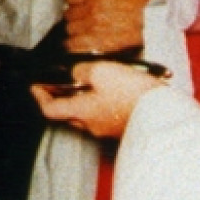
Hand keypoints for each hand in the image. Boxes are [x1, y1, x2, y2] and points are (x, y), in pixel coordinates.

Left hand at [30, 61, 164, 138]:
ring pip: (87, 114)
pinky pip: (105, 115)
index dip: (40, 96)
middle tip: (61, 81)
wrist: (163, 113)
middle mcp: (91, 125)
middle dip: (62, 97)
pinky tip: (114, 89)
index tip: (36, 86)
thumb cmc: (131, 94)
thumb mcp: (101, 71)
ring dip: (85, 99)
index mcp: (81, 111)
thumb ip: (82, 71)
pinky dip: (102, 102)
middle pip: (68, 113)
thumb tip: (76, 72)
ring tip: (91, 81)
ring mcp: (107, 129)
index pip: (50, 109)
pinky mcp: (122, 127)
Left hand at [63, 0, 149, 54]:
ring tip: (82, 31)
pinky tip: (78, 43)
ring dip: (75, 30)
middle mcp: (93, 8)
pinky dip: (74, 44)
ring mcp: (94, 26)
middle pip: (69, 13)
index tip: (74, 3)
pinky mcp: (98, 42)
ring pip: (70, 29)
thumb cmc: (142, 5)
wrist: (154, 22)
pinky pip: (74, 44)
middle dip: (74, 16)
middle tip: (81, 18)